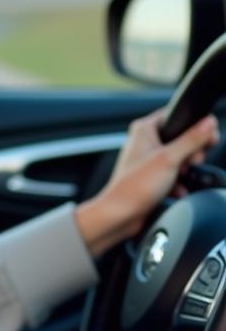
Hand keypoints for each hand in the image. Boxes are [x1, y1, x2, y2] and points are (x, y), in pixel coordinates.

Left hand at [75, 108, 219, 256]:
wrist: (120, 215)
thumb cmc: (135, 186)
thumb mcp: (170, 159)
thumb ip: (192, 139)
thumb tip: (209, 122)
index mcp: (144, 129)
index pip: (176, 115)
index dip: (195, 125)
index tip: (207, 137)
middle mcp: (144, 141)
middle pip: (182, 138)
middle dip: (191, 153)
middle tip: (191, 161)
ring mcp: (147, 159)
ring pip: (180, 158)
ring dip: (185, 170)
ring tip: (180, 177)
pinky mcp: (151, 176)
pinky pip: (174, 174)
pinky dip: (178, 182)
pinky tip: (176, 189)